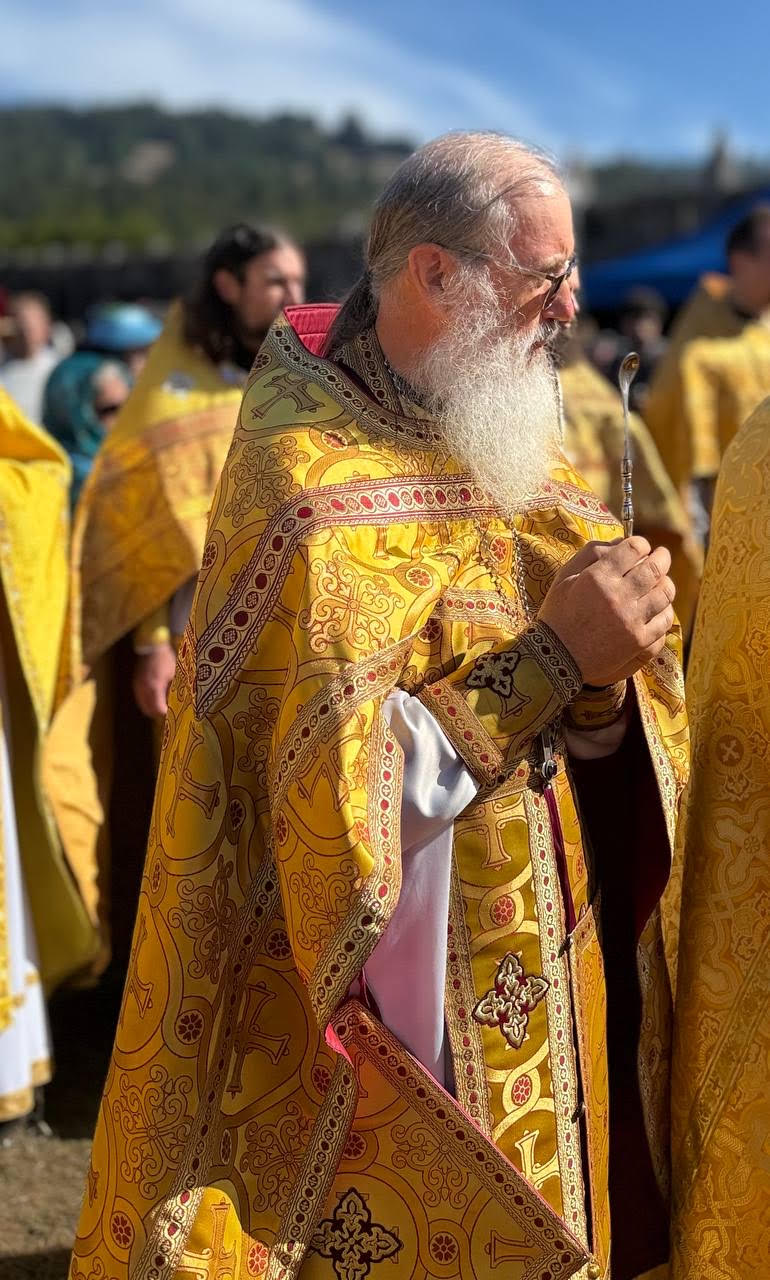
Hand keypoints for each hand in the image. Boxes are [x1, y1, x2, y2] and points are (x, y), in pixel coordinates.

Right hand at [132, 643, 176, 717]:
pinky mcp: (135, 684)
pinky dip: (147, 702)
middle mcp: (143, 689)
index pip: (158, 709)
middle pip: (149, 711)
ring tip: (162, 705)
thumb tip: (177, 703)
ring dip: (152, 708)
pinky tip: (155, 698)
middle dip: (159, 713)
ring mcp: (137, 687)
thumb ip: (173, 690)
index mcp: (155, 687)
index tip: (173, 713)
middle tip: (168, 711)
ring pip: (143, 706)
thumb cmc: (165, 660)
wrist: (152, 647)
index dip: (165, 713)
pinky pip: (140, 699)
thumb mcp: (174, 675)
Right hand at [538, 536, 675, 685]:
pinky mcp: (639, 641)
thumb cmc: (558, 614)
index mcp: (598, 578)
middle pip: (655, 568)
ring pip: (665, 593)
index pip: (633, 549)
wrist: (556, 657)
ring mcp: (631, 620)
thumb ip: (591, 554)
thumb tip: (620, 540)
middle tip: (661, 556)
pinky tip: (659, 607)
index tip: (641, 547)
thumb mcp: (565, 577)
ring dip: (666, 582)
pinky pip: (664, 620)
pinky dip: (665, 609)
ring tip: (662, 581)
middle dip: (662, 557)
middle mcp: (618, 597)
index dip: (641, 544)